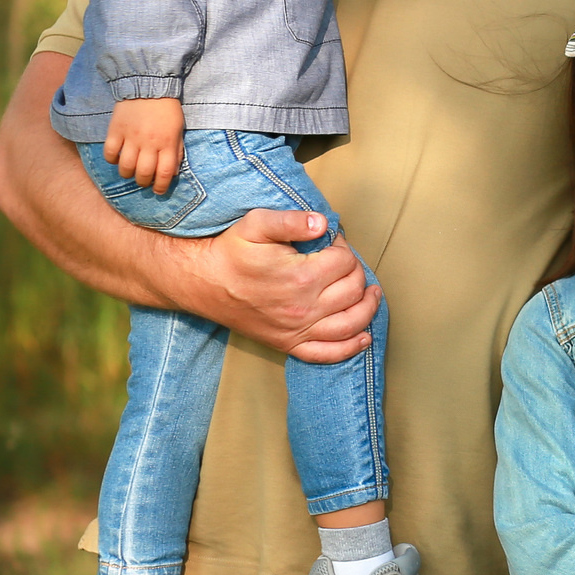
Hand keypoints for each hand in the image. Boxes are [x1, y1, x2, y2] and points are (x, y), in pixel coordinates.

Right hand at [105, 97, 184, 192]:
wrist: (148, 84)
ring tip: (130, 171)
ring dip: (127, 174)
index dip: (161, 186)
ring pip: (126, 167)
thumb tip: (172, 172)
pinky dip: (111, 160)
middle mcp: (149, 143)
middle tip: (143, 180)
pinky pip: (110, 152)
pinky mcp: (115, 130)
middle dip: (143, 182)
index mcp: (167, 143)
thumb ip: (176, 151)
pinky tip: (116, 158)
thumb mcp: (178, 129)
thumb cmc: (167, 109)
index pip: (164, 173)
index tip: (158, 191)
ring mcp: (130, 137)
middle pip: (144, 173)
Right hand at [186, 216, 379, 362]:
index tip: (333, 243)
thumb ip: (292, 221)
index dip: (344, 248)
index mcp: (300, 276)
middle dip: (357, 273)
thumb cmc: (230, 251)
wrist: (201, 282)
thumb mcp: (257, 224)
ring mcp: (297, 330)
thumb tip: (322, 223)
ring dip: (368, 308)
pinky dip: (350, 348)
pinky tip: (364, 337)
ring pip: (350, 324)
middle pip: (353, 290)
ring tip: (373, 294)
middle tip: (345, 262)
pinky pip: (327, 354)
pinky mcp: (287, 344)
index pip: (344, 261)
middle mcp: (303, 308)